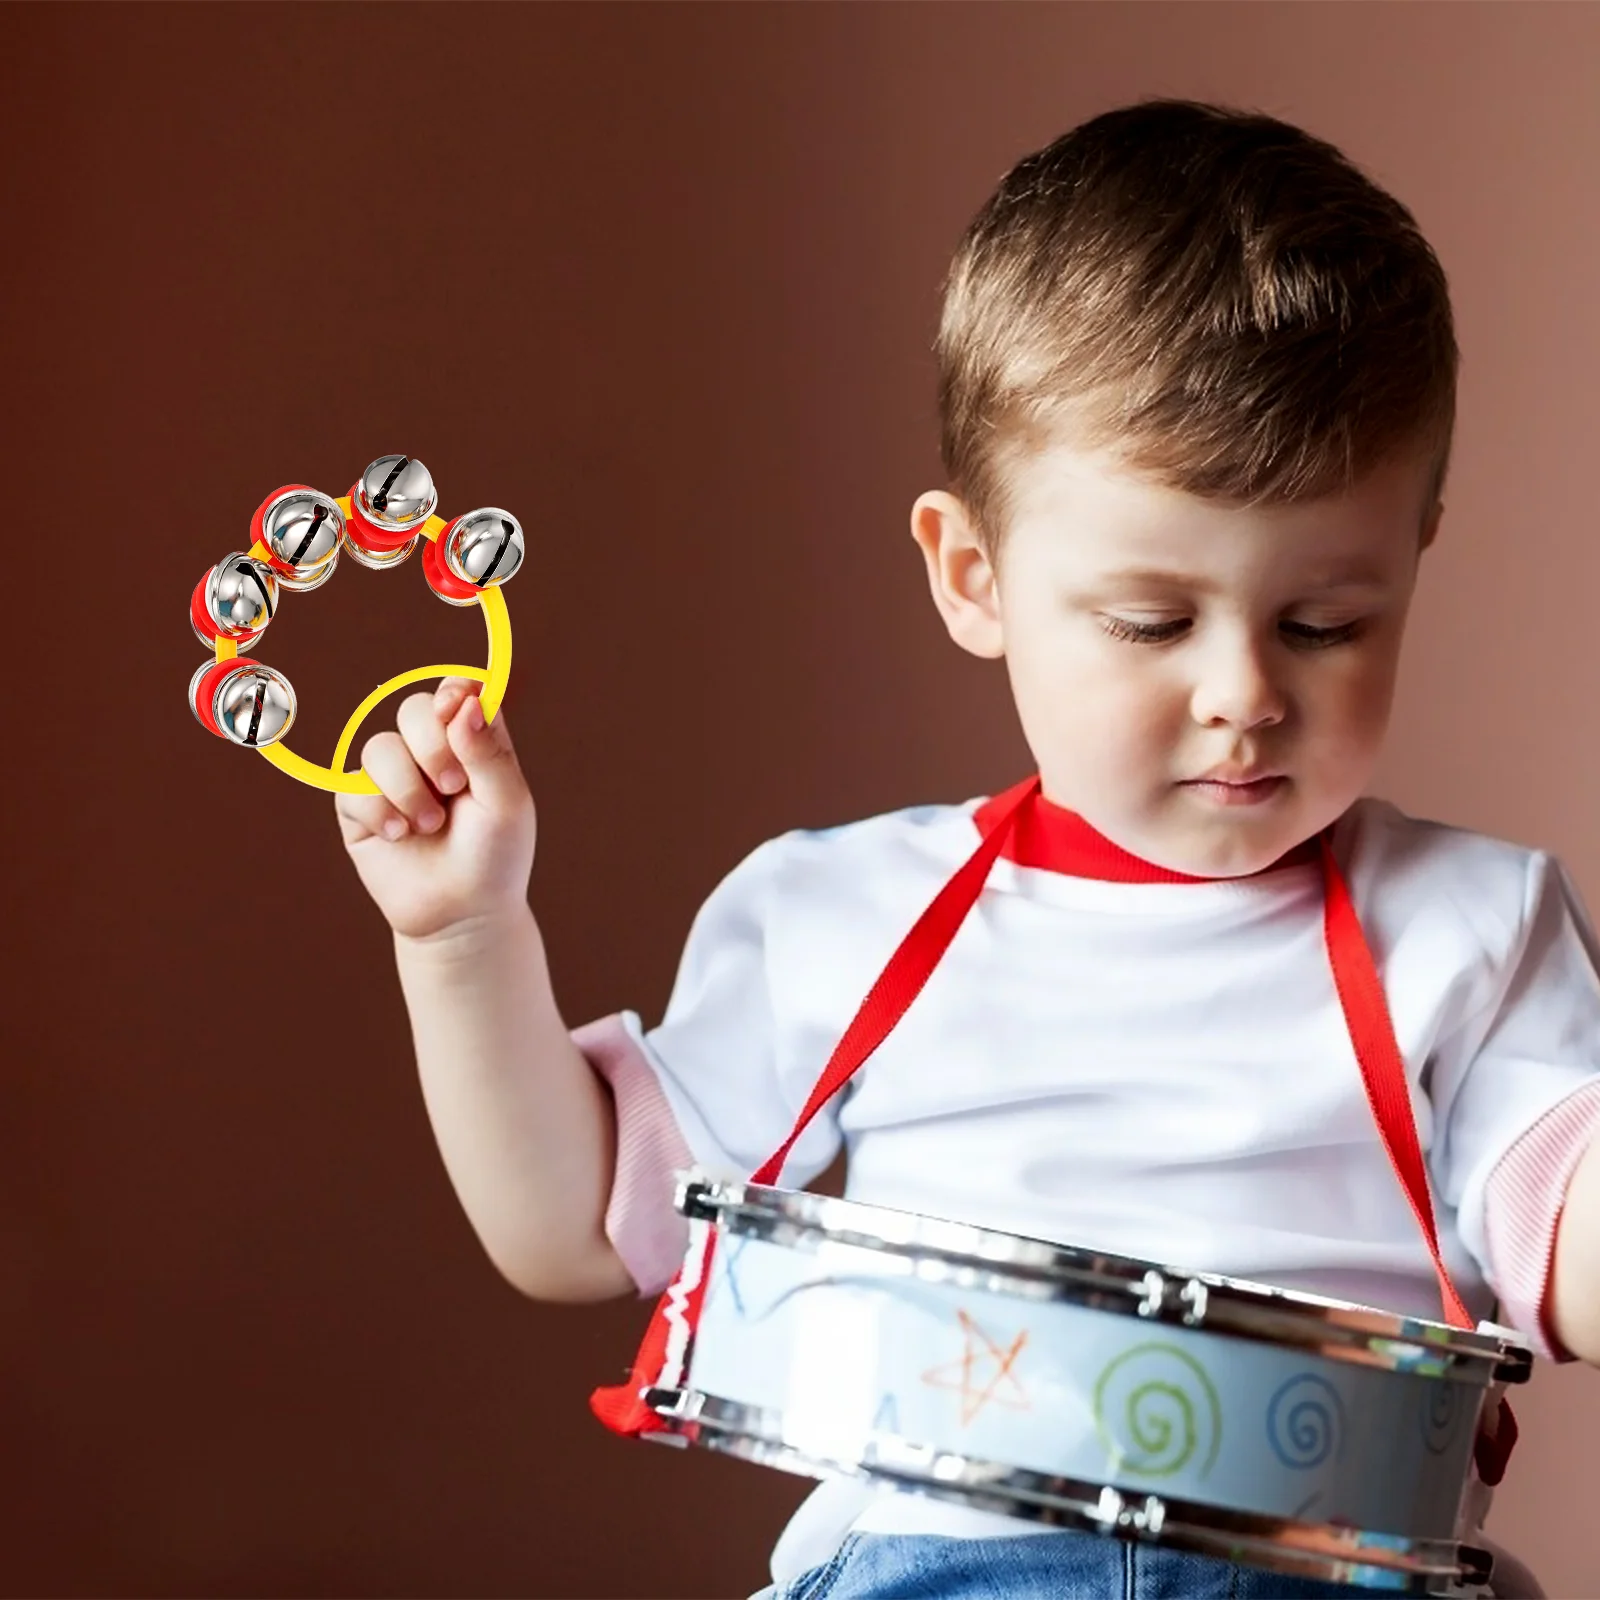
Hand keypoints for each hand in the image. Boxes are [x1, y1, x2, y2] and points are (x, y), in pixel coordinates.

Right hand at [334, 677, 535, 940]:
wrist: (461, 916)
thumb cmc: (495, 858)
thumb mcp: (507, 804)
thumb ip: (488, 752)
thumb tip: (466, 702)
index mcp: (474, 742)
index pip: (459, 692)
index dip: (454, 692)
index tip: (455, 709)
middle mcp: (432, 752)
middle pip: (414, 709)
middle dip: (432, 747)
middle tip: (452, 788)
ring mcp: (393, 777)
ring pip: (380, 747)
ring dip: (406, 788)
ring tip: (428, 826)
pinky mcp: (360, 807)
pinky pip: (352, 787)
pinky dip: (379, 811)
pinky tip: (400, 836)